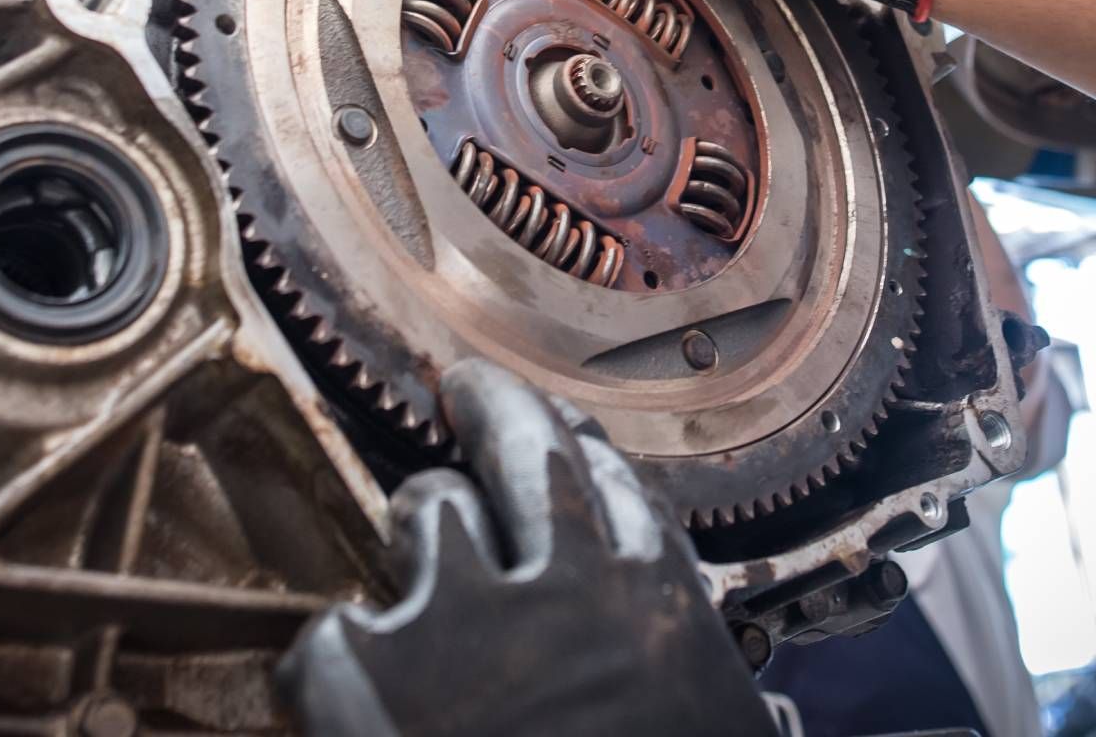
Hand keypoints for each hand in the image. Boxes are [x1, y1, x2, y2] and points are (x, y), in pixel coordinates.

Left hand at [275, 361, 775, 736]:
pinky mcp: (367, 661)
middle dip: (496, 409)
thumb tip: (757, 708)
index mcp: (658, 617)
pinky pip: (338, 623)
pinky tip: (350, 675)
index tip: (566, 443)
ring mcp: (462, 614)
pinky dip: (342, 651)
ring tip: (417, 540)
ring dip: (425, 524)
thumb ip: (724, 708)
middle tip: (466, 390)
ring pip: (432, 513)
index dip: (583, 460)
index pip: (620, 495)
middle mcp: (568, 589)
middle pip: (527, 451)